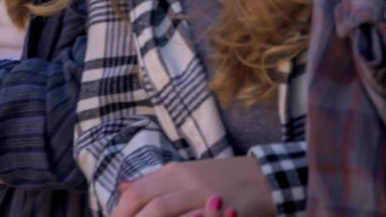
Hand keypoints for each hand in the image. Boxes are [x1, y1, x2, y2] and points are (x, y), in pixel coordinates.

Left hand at [111, 157, 270, 216]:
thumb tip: (124, 187)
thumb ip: (156, 182)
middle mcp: (184, 180)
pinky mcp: (223, 209)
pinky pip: (196, 216)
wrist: (264, 178)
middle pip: (145, 201)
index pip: (136, 192)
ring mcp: (203, 195)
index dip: (120, 210)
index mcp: (173, 172)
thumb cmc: (221, 179)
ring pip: (164, 209)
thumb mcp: (185, 174)